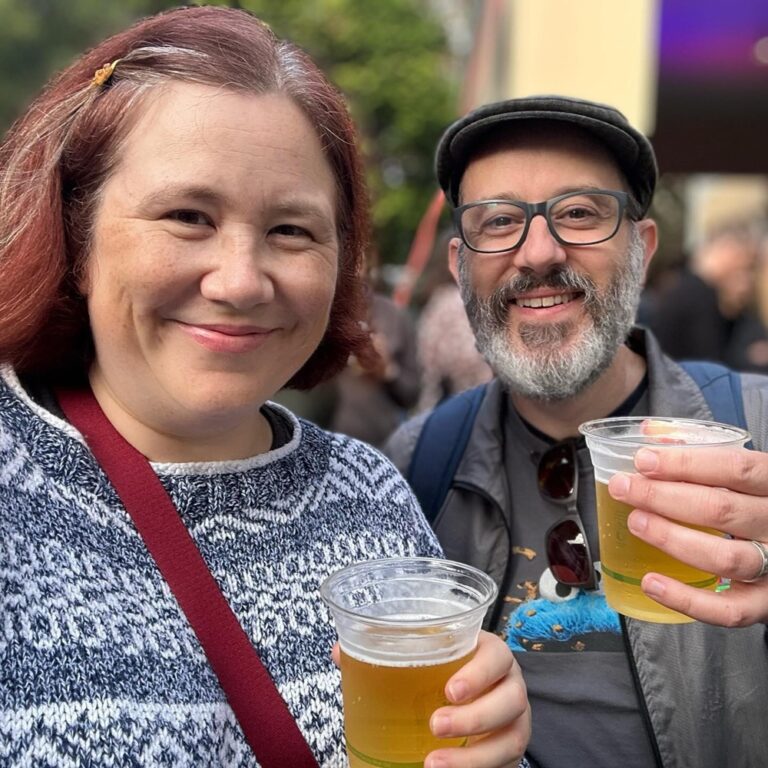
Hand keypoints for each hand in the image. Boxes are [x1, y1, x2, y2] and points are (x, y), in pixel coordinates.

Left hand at [424, 630, 529, 767]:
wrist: (471, 695)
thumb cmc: (448, 670)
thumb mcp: (441, 655)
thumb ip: (421, 653)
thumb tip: (373, 655)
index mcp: (495, 656)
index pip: (497, 657)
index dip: (478, 674)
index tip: (450, 691)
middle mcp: (511, 687)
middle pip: (512, 701)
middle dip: (474, 718)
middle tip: (436, 725)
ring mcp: (516, 721)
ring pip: (512, 740)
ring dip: (472, 757)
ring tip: (433, 762)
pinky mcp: (510, 750)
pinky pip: (504, 765)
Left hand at [608, 445, 767, 625]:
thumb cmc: (756, 499)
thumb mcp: (741, 472)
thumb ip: (699, 451)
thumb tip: (650, 433)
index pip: (735, 468)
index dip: (686, 464)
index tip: (644, 460)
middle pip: (721, 509)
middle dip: (662, 497)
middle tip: (624, 488)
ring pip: (725, 558)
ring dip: (672, 539)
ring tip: (636, 523)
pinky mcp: (765, 603)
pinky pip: (730, 610)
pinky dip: (687, 599)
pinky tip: (651, 583)